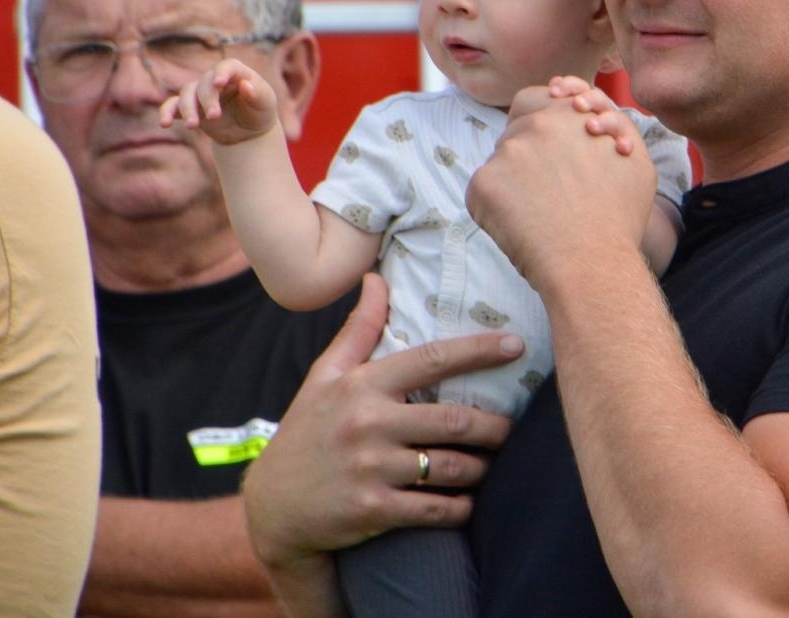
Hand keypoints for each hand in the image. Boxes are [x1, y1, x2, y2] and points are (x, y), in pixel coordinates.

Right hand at [158, 58, 277, 144]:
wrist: (249, 132)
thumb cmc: (260, 111)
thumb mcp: (266, 103)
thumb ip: (257, 93)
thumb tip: (246, 85)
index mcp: (237, 73)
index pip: (228, 66)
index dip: (222, 72)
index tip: (219, 83)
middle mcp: (215, 81)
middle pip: (205, 83)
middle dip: (208, 100)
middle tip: (214, 116)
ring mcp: (201, 94)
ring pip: (187, 93)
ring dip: (187, 108)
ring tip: (192, 126)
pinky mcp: (191, 108)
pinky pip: (173, 106)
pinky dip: (167, 112)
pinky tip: (165, 123)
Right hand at [243, 274, 520, 567]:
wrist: (272, 509)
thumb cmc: (306, 434)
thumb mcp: (323, 378)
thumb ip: (357, 331)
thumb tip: (376, 278)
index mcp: (361, 385)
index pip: (431, 359)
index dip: (479, 350)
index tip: (516, 344)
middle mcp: (367, 423)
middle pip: (453, 419)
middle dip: (494, 426)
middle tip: (514, 428)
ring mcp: (370, 468)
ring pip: (451, 466)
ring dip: (482, 468)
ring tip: (493, 464)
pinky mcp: (372, 510)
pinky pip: (435, 509)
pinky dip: (461, 507)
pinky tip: (470, 502)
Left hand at [468, 86, 655, 294]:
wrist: (593, 263)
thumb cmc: (618, 217)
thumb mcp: (631, 155)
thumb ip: (608, 126)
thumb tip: (589, 119)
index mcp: (567, 114)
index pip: (535, 100)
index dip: (537, 119)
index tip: (546, 141)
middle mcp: (534, 125)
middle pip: (515, 131)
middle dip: (527, 153)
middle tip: (546, 187)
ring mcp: (506, 153)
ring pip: (500, 164)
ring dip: (512, 182)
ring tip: (540, 213)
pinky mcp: (483, 183)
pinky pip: (483, 192)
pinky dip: (496, 209)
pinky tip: (522, 228)